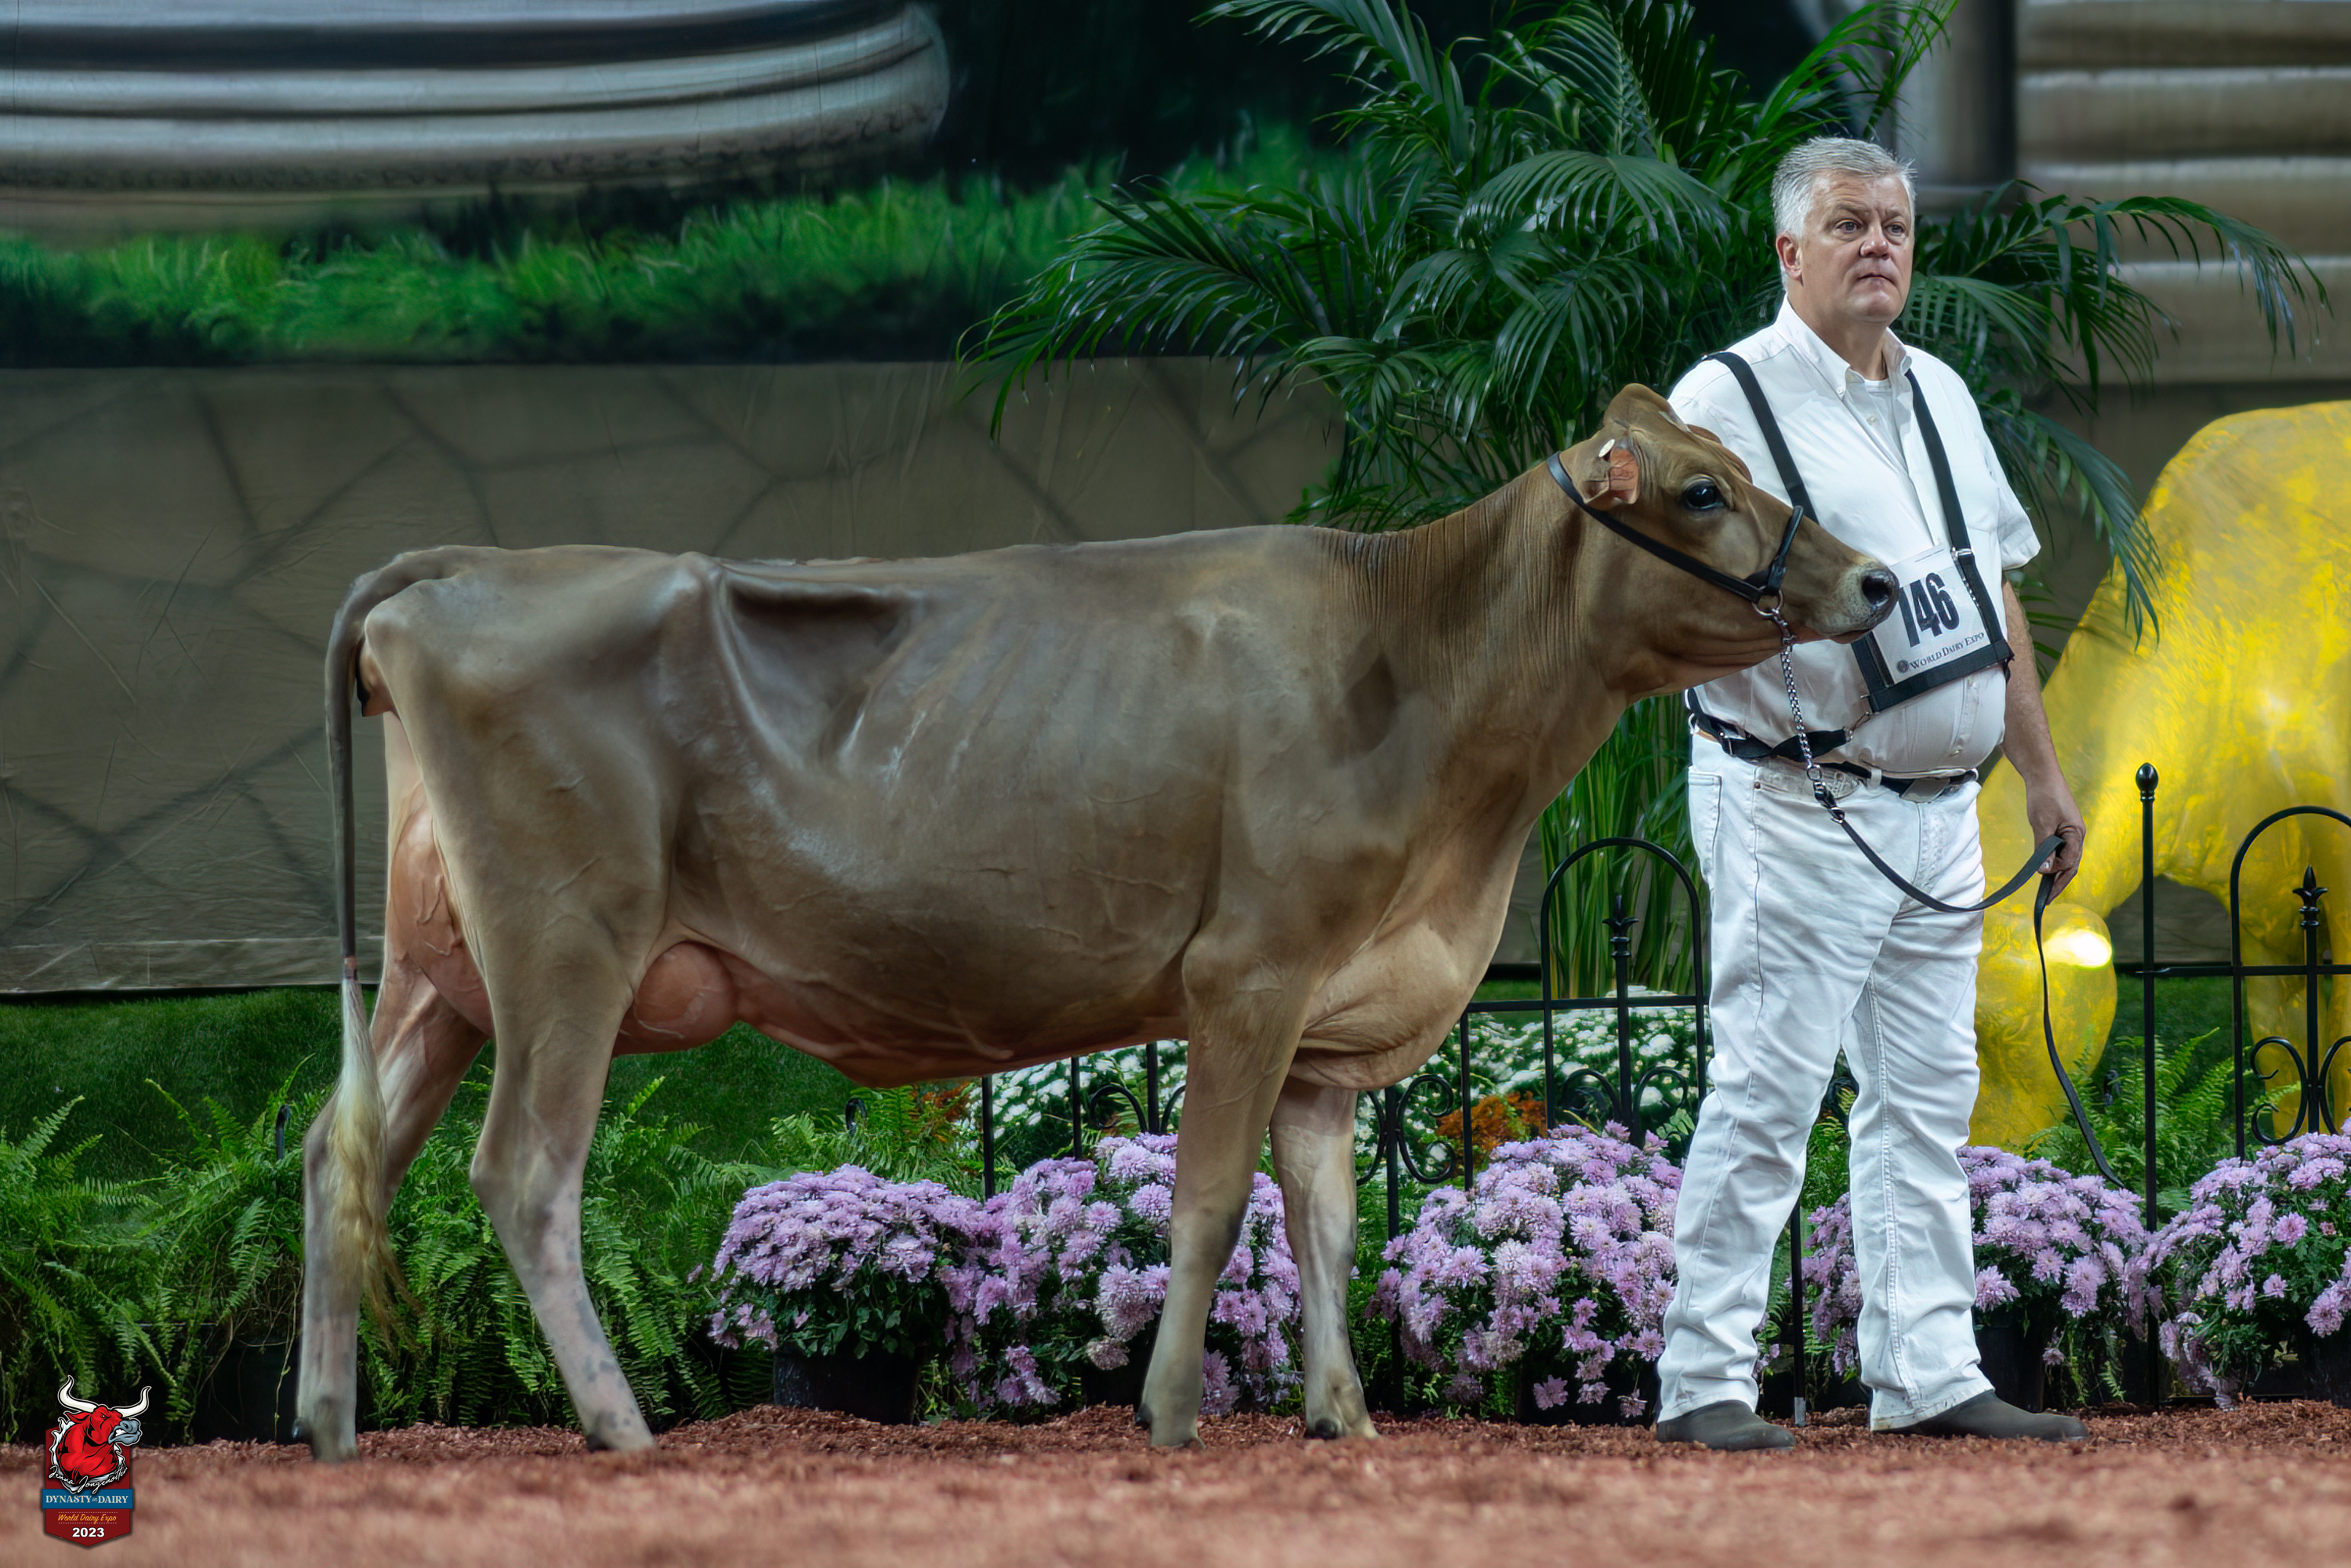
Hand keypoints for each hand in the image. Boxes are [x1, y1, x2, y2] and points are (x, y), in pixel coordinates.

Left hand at [2026, 784, 2083, 898]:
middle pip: (2071, 864)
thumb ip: (2043, 848)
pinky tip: (2044, 870)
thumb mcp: (2041, 824)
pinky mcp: (2062, 829)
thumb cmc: (2044, 797)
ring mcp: (2071, 832)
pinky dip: (2053, 861)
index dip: (2057, 873)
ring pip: (2066, 858)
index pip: (2070, 861)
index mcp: (2077, 834)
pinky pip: (2060, 850)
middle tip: (2047, 899)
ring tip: (2046, 890)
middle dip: (2060, 882)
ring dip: (2057, 873)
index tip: (2043, 882)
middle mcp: (2077, 835)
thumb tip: (2044, 871)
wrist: (2043, 776)